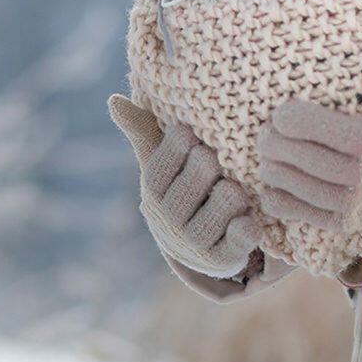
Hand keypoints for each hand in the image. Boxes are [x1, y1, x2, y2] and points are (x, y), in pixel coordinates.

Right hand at [108, 94, 261, 277]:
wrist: (197, 246)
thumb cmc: (182, 187)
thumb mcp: (162, 160)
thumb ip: (142, 130)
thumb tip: (113, 100)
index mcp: (153, 188)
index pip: (172, 150)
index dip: (188, 141)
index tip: (195, 139)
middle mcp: (168, 218)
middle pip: (202, 171)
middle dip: (214, 164)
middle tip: (218, 165)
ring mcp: (193, 242)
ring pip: (226, 200)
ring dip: (234, 193)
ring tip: (234, 192)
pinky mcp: (221, 261)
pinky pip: (242, 235)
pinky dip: (247, 226)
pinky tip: (247, 219)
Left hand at [255, 47, 361, 235]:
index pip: (317, 130)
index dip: (290, 121)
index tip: (279, 112)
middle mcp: (359, 178)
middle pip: (301, 158)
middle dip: (275, 143)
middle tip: (264, 129)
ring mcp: (353, 204)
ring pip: (297, 187)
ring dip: (274, 169)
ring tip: (266, 152)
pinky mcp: (352, 223)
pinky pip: (307, 215)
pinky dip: (282, 202)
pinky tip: (272, 187)